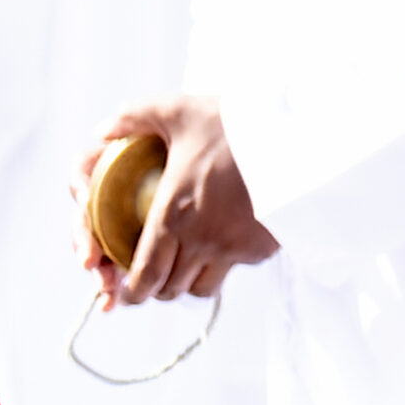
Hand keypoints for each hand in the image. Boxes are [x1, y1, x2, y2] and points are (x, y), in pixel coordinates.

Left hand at [74, 97, 275, 307]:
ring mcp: (234, 249)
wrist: (301, 137)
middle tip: (152, 276)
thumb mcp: (179, 110)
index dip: (133, 291)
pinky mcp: (262, 249)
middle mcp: (202, 240)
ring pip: (203, 287)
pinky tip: (222, 240)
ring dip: (189, 282)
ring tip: (185, 264)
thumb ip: (135, 117)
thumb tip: (103, 130)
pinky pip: (234, 268)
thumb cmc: (235, 123)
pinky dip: (222, 263)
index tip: (126, 293)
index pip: (146, 272)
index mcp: (173, 213)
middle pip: (171, 288)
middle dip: (157, 288)